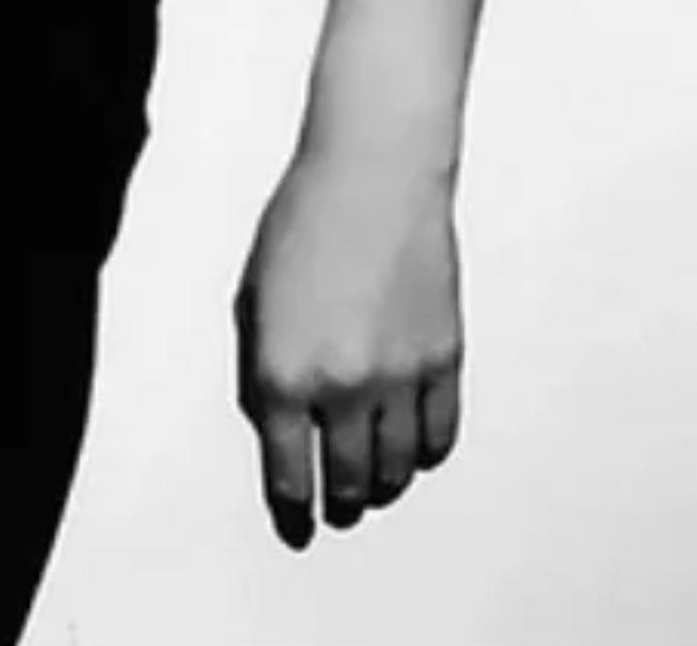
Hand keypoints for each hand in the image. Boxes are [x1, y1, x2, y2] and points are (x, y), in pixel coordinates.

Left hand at [232, 143, 463, 547]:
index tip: (298, 523)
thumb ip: (262, 365)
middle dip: (340, 502)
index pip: (289, 472)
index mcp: (283, 371)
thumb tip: (277, 420)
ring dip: (383, 485)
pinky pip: (439, 436)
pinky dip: (426, 453)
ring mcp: (398, 379)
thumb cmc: (304, 219)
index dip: (294, 508)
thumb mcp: (254, 295)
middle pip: (346, 480)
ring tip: (374, 485)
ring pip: (396, 469)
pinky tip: (415, 449)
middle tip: (339, 507)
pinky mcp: (442, 362)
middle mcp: (340, 387)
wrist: (372, 174)